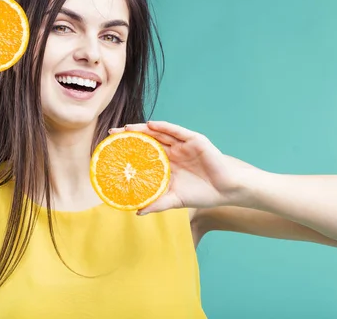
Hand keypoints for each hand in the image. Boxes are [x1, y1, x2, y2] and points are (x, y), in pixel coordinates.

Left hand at [110, 121, 242, 214]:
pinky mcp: (195, 141)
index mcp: (167, 163)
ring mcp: (184, 144)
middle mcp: (173, 151)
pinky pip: (177, 131)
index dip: (128, 149)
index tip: (111, 149)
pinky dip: (165, 127)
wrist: (225, 191)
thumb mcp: (175, 200)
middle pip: (148, 139)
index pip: (144, 152)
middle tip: (112, 134)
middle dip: (130, 136)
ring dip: (144, 129)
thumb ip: (157, 204)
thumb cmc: (202, 194)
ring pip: (160, 133)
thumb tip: (137, 213)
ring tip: (128, 128)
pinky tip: (152, 125)